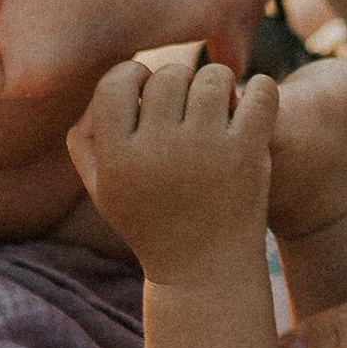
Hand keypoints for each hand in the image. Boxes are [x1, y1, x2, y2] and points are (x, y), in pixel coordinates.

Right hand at [68, 51, 278, 282]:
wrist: (203, 272)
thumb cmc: (150, 222)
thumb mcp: (103, 190)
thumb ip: (85, 137)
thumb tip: (108, 82)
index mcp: (118, 158)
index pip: (116, 82)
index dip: (133, 77)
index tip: (149, 94)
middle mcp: (158, 150)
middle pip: (169, 75)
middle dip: (180, 82)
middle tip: (189, 107)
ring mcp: (205, 150)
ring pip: (213, 76)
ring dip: (219, 84)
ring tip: (220, 105)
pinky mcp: (247, 153)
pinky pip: (260, 91)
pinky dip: (261, 89)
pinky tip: (253, 104)